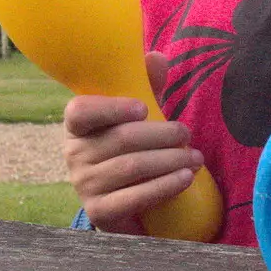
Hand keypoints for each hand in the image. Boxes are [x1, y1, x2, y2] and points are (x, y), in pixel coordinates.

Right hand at [60, 51, 203, 233]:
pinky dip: (164, 186)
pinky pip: (134, 198)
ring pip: (131, 167)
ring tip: (196, 158)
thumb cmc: (130, 147)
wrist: (124, 200)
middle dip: (162, 135)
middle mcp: (74, 155)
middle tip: (187, 134)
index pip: (80, 112)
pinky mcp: (99, 212)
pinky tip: (186, 179)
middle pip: (121, 139)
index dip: (111, 108)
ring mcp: (84, 185)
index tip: (144, 109)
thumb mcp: (138, 116)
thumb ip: (146, 86)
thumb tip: (156, 58)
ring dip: (170, 160)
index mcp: (77, 126)